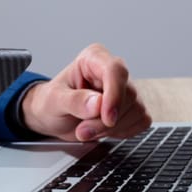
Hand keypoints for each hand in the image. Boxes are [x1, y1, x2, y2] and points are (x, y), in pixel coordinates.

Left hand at [21, 43, 151, 140]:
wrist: (52, 118)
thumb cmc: (50, 103)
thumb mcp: (54, 101)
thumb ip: (74, 101)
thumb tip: (98, 104)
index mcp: (93, 59)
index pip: (115, 70)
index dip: (114, 95)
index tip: (107, 118)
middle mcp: (112, 72)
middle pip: (128, 95)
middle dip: (105, 121)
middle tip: (82, 130)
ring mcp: (125, 90)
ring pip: (136, 110)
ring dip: (111, 129)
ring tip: (86, 130)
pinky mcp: (133, 107)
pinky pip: (141, 121)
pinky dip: (122, 132)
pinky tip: (102, 130)